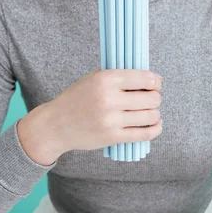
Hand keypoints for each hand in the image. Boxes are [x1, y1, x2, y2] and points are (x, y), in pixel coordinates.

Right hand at [41, 67, 163, 161]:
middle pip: (151, 98)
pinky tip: (156, 125)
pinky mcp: (113, 137)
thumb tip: (148, 77)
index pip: (144, 78)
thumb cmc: (75, 99)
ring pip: (150, 116)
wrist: (56, 125)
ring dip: (155, 114)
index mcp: (105, 79)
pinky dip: (155, 129)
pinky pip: (144, 134)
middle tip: (152, 99)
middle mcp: (109, 99)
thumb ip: (116, 75)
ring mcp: (111, 120)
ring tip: (151, 113)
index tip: (156, 84)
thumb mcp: (91, 79)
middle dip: (156, 98)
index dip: (155, 82)